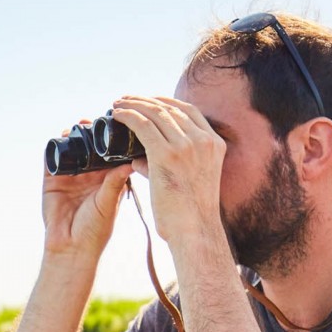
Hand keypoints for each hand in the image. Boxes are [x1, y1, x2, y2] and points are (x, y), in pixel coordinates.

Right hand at [41, 120, 132, 259]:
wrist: (71, 247)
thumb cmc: (95, 231)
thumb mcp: (108, 203)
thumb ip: (115, 183)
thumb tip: (130, 162)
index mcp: (108, 180)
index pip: (110, 153)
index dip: (112, 139)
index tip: (116, 125)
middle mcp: (90, 176)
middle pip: (90, 147)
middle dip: (91, 132)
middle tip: (93, 120)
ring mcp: (70, 177)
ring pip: (72, 149)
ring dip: (74, 136)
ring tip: (78, 125)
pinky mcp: (52, 181)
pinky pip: (52, 159)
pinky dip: (54, 146)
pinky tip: (59, 137)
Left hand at [109, 97, 224, 243]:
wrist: (195, 231)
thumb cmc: (189, 213)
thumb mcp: (192, 179)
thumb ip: (170, 164)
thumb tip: (139, 158)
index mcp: (214, 143)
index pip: (189, 111)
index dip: (165, 101)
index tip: (148, 101)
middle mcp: (203, 140)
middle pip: (170, 107)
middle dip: (145, 100)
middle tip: (126, 100)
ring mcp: (187, 145)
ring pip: (155, 113)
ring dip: (133, 104)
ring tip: (117, 104)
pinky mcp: (166, 154)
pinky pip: (142, 125)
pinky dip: (128, 116)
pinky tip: (116, 114)